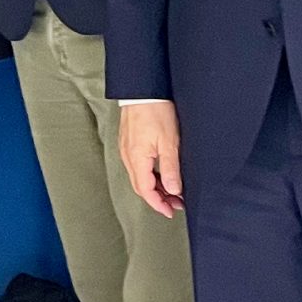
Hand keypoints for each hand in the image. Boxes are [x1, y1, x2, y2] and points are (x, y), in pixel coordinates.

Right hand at [119, 102, 184, 217]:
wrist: (143, 90)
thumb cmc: (155, 111)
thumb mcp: (169, 143)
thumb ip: (170, 169)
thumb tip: (173, 190)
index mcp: (136, 158)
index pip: (146, 191)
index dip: (159, 204)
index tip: (171, 211)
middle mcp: (128, 156)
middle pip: (140, 186)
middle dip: (158, 198)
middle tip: (175, 204)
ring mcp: (126, 149)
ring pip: (139, 177)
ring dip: (154, 187)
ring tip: (172, 189)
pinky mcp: (128, 142)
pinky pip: (137, 166)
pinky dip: (149, 175)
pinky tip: (161, 173)